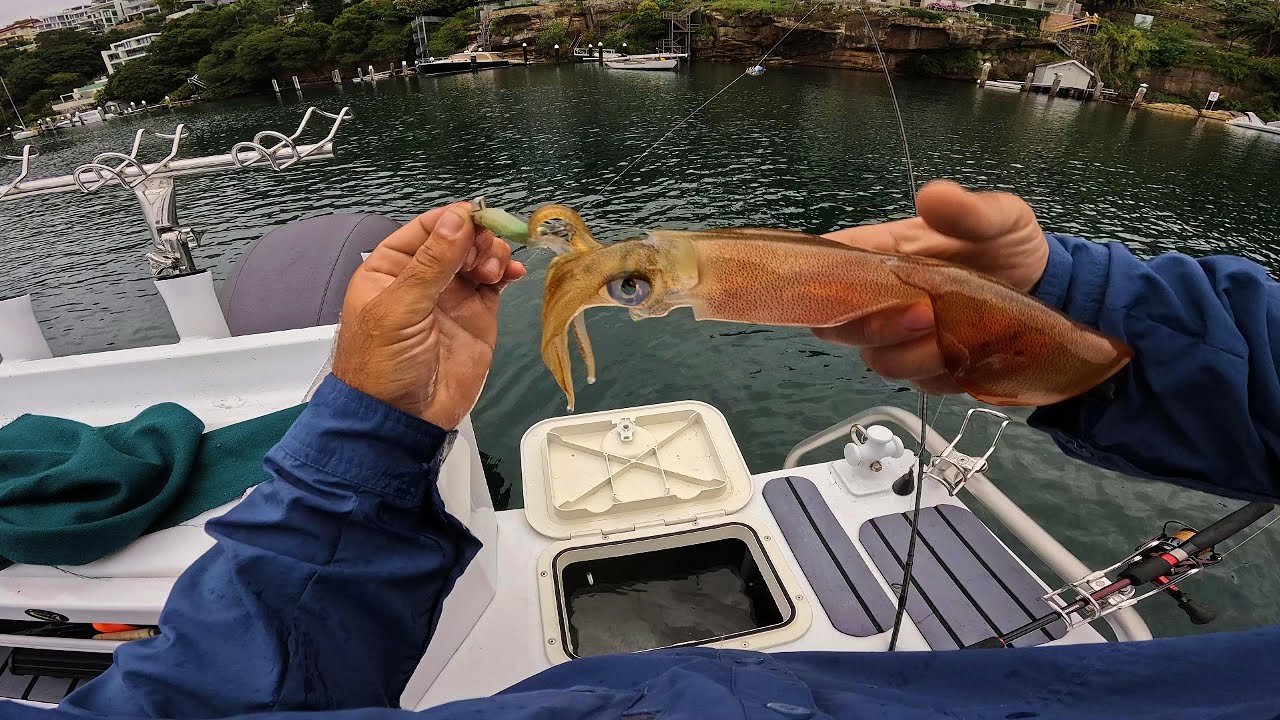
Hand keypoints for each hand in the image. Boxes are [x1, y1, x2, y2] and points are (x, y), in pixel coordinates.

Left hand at [333, 202, 525, 429]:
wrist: (402, 419)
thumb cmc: (384, 364)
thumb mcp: (400, 310)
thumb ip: (431, 263)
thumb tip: (457, 219)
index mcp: (392, 267)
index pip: (426, 228)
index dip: (453, 220)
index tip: (478, 220)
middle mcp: (423, 276)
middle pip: (459, 237)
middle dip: (477, 239)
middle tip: (482, 259)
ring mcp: (452, 295)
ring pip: (480, 256)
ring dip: (493, 254)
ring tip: (493, 272)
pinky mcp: (477, 314)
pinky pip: (495, 282)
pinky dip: (508, 272)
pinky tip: (514, 273)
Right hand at [815, 180, 1048, 394]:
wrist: (1044, 287)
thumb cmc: (1007, 245)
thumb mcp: (1000, 216)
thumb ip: (967, 210)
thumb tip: (932, 197)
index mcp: (881, 256)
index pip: (826, 269)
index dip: (820, 284)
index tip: (850, 291)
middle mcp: (880, 301)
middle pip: (837, 327)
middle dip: (876, 327)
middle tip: (925, 313)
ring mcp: (900, 340)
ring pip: (881, 362)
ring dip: (918, 355)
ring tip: (959, 335)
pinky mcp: (926, 371)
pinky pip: (920, 384)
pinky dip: (946, 374)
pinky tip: (974, 355)